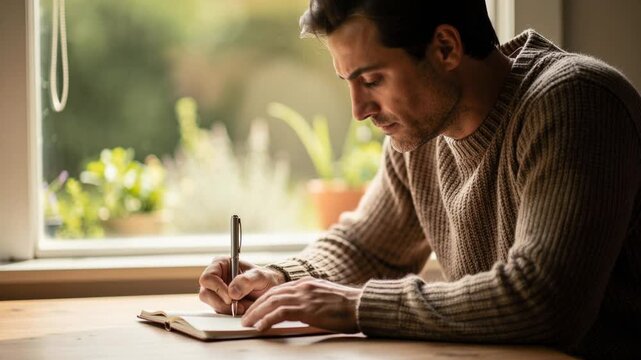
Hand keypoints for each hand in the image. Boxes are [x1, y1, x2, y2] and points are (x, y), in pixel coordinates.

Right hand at [198, 256, 285, 314]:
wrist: (269, 290)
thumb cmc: (264, 279)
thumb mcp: (260, 276)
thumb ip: (247, 280)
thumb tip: (232, 292)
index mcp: (221, 264)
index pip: (207, 278)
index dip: (217, 288)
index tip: (231, 297)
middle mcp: (215, 277)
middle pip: (205, 294)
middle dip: (222, 303)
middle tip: (238, 306)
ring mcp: (216, 291)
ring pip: (211, 305)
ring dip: (228, 309)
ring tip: (244, 306)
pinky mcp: (219, 303)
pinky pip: (219, 312)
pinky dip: (230, 313)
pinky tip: (242, 309)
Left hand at [240, 277, 361, 333]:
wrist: (360, 305)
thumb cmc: (347, 306)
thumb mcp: (325, 297)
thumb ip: (311, 299)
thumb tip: (303, 309)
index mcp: (307, 283)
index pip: (278, 289)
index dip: (264, 299)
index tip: (256, 308)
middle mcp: (303, 286)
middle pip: (272, 294)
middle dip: (256, 306)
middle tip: (246, 317)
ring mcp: (304, 296)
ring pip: (272, 302)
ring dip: (257, 313)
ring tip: (248, 323)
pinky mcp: (307, 308)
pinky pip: (281, 314)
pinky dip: (268, 320)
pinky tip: (261, 327)